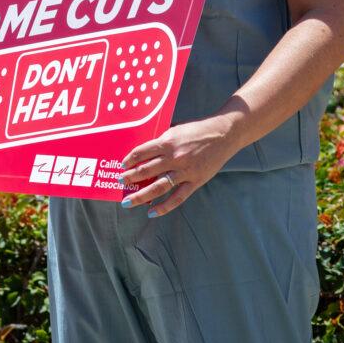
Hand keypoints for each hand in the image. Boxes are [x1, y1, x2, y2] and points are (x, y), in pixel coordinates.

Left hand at [119, 116, 235, 217]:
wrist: (223, 134)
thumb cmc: (197, 130)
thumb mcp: (176, 130)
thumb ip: (162, 142)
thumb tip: (144, 153)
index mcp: (168, 141)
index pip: (142, 152)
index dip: (130, 159)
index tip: (122, 165)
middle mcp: (175, 157)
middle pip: (147, 170)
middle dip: (130, 178)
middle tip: (120, 183)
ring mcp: (185, 171)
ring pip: (158, 187)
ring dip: (141, 196)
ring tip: (128, 202)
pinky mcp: (195, 181)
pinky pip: (177, 198)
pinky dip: (164, 207)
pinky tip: (152, 212)